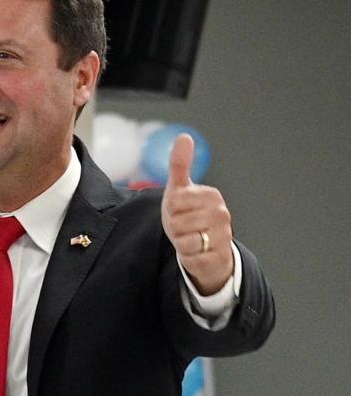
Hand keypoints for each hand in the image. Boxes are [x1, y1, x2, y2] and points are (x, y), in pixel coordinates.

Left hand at [161, 134, 233, 294]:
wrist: (204, 248)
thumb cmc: (188, 215)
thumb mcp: (179, 189)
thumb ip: (180, 164)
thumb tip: (184, 136)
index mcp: (212, 196)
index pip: (175, 201)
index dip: (171, 209)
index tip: (179, 211)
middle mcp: (222, 215)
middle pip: (177, 222)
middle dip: (174, 228)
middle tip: (183, 227)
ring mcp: (223, 237)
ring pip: (184, 241)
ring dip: (180, 242)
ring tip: (189, 238)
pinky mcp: (219, 258)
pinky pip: (191, 258)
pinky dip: (187, 257)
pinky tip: (195, 253)